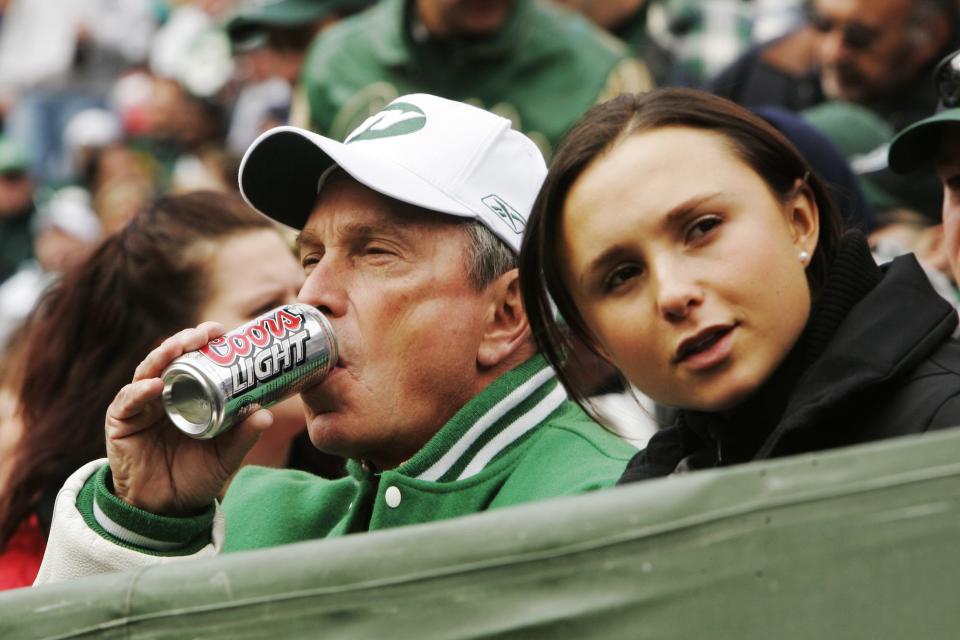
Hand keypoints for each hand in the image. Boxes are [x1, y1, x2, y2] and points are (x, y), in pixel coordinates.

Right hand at [105, 322, 273, 515]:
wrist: (166, 510)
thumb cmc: (196, 476)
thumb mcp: (226, 455)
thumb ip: (243, 435)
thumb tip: (267, 414)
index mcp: (187, 396)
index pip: (193, 361)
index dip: (204, 343)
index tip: (221, 330)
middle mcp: (162, 395)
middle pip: (170, 359)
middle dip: (185, 341)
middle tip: (204, 333)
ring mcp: (140, 407)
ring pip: (147, 372)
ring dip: (162, 356)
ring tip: (179, 347)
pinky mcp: (120, 424)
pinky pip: (127, 402)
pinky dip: (139, 391)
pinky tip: (154, 386)